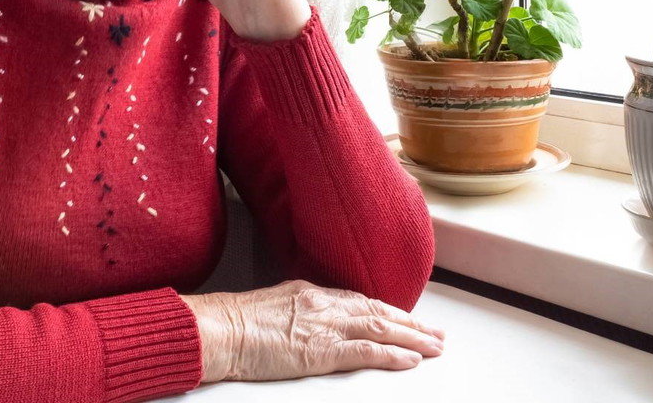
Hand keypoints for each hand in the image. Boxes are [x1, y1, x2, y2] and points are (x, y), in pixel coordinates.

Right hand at [181, 280, 444, 382]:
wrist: (218, 328)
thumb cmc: (231, 322)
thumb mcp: (268, 307)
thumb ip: (294, 312)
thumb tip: (304, 322)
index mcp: (309, 292)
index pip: (358, 299)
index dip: (385, 309)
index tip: (404, 317)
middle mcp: (323, 303)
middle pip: (377, 310)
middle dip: (410, 323)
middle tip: (435, 333)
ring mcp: (324, 325)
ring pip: (380, 327)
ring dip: (412, 337)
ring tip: (435, 346)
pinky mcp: (321, 351)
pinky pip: (366, 352)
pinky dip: (392, 355)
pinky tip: (410, 360)